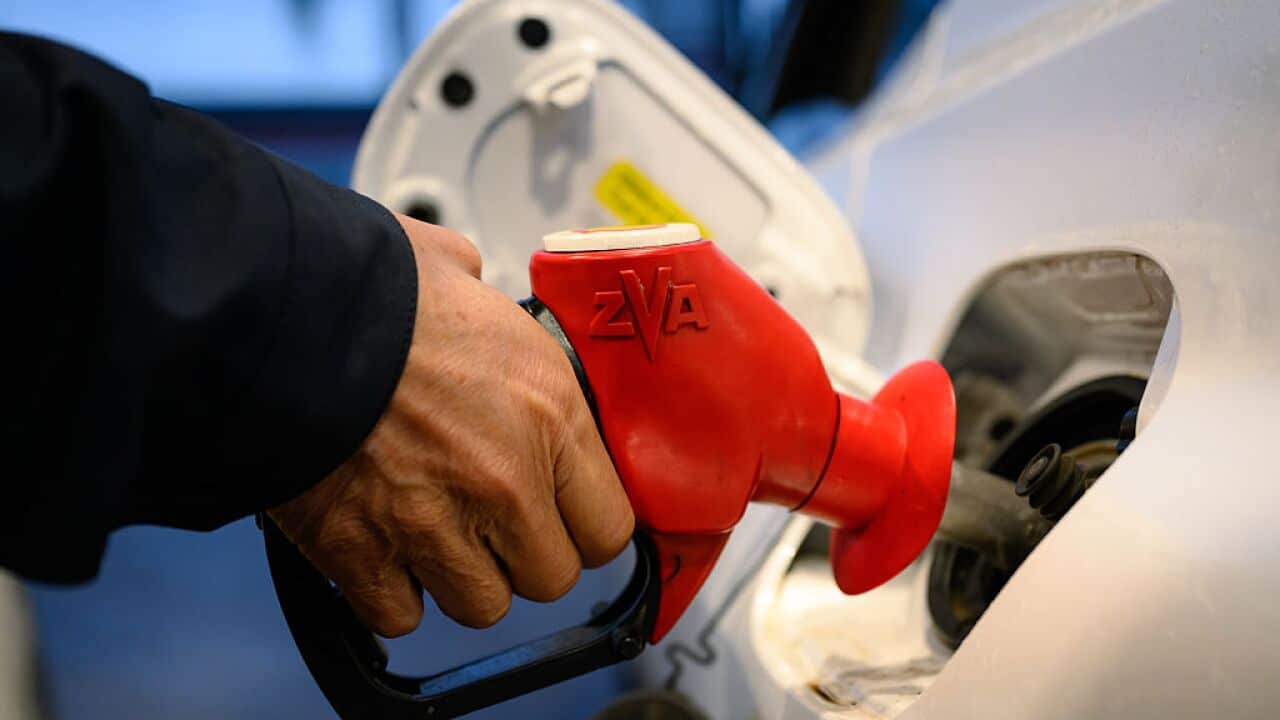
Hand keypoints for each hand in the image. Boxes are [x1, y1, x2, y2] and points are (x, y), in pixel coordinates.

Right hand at [269, 214, 633, 635]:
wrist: (277, 316)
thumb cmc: (368, 287)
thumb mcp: (459, 273)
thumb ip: (485, 305)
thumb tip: (470, 281)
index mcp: (549, 412)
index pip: (610, 525)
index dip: (583, 525)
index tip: (562, 516)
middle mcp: (507, 481)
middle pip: (551, 577)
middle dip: (523, 555)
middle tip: (491, 520)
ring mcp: (435, 526)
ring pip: (482, 605)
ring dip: (461, 577)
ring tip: (432, 531)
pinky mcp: (361, 554)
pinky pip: (401, 614)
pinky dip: (390, 591)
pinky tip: (380, 548)